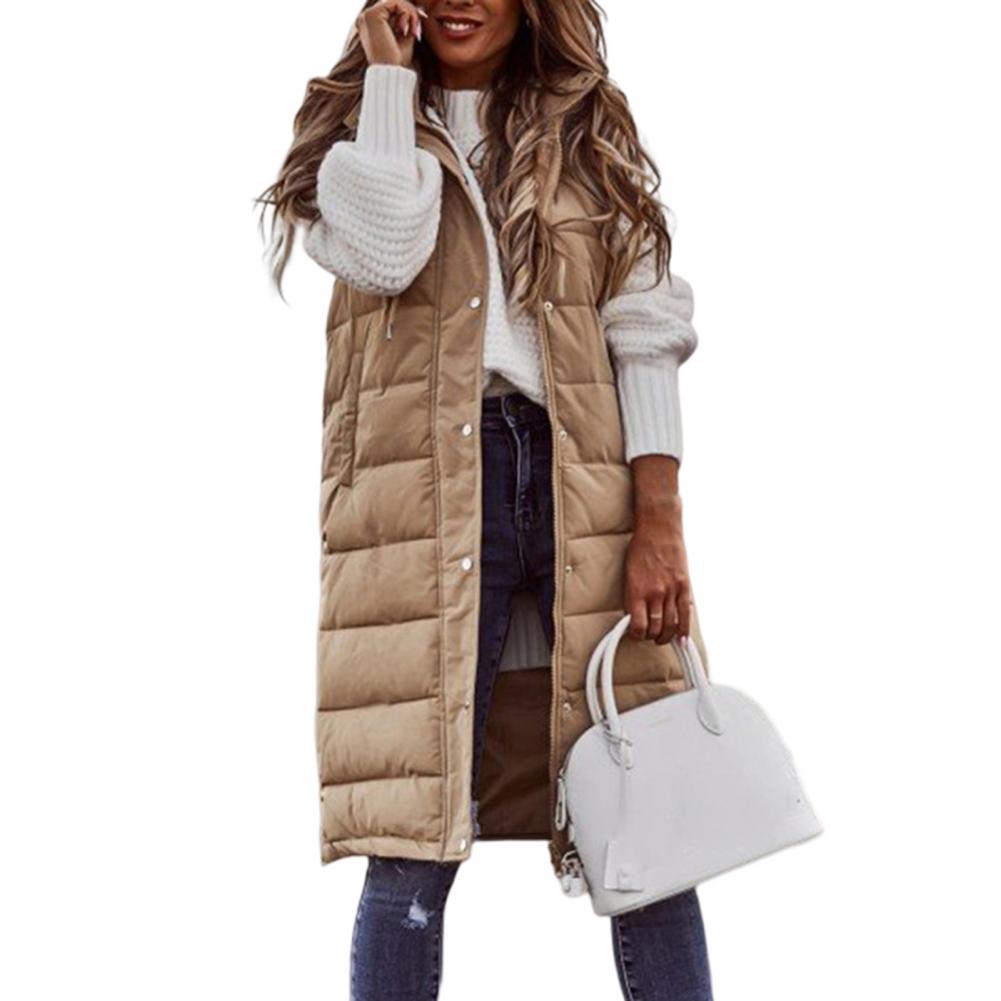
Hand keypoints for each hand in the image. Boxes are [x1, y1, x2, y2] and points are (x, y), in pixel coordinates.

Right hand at [357, 0, 426, 66]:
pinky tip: (408, 30)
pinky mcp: (373, 15)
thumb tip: (417, 7)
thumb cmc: (397, 61)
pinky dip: (407, 13)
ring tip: (414, 32)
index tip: (417, 28)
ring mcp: (368, 16)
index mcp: (370, 25)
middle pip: (393, 3)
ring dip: (410, 14)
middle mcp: (366, 19)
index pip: (391, 9)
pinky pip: (396, 3)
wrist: (390, 72)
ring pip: (395, 1)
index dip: (407, 14)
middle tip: (417, 30)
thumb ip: (406, 21)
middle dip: (410, 13)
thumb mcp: (404, 37)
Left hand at [624, 457, 691, 643]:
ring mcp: (671, 590)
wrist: (658, 527)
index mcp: (636, 590)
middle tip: (650, 636)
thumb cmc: (640, 547)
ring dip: (666, 636)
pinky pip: (686, 613)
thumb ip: (633, 595)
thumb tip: (634, 615)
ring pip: (671, 624)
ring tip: (663, 637)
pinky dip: (684, 629)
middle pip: (655, 628)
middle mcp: (654, 593)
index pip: (637, 625)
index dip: (636, 635)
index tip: (635, 634)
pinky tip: (682, 638)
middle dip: (651, 637)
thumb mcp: (629, 572)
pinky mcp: (685, 585)